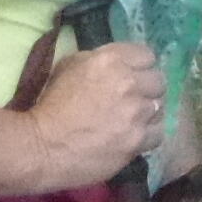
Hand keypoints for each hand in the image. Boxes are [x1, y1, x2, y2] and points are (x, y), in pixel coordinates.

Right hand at [24, 41, 164, 189]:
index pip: (147, 55)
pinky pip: (157, 134)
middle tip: (135, 99)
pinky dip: (148, 135)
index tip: (134, 76)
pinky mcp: (136, 141)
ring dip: (149, 113)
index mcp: (112, 61)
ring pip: (160, 108)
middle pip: (158, 81)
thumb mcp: (69, 66)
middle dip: (148, 89)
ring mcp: (135, 114)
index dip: (141, 66)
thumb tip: (117, 64)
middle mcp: (129, 84)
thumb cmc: (51, 104)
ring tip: (134, 120)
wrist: (41, 146)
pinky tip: (135, 136)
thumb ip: (98, 59)